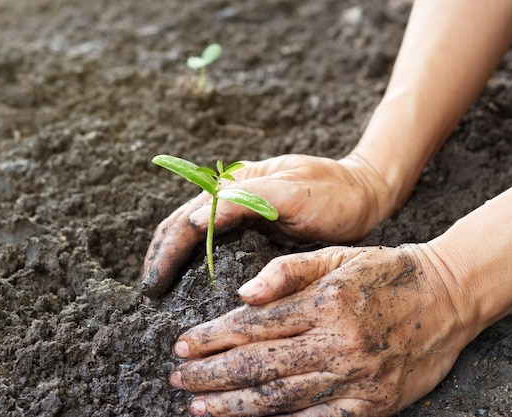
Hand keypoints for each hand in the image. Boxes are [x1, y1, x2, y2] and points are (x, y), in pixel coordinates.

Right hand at [141, 154, 391, 296]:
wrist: (363, 192)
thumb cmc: (333, 191)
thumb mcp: (293, 192)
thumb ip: (246, 200)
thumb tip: (193, 221)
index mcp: (235, 184)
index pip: (186, 220)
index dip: (166, 253)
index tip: (153, 286)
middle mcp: (229, 195)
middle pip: (180, 227)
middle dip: (160, 259)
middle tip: (148, 296)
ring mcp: (238, 210)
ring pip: (191, 235)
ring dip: (171, 261)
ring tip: (158, 291)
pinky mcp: (250, 225)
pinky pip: (212, 244)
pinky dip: (193, 262)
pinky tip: (188, 282)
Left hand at [169, 245, 475, 416]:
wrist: (445, 299)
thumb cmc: (383, 272)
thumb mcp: (336, 257)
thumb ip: (286, 271)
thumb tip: (242, 296)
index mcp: (324, 303)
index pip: (252, 326)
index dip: (211, 338)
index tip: (182, 345)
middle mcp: (336, 344)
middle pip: (258, 365)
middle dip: (211, 374)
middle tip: (179, 377)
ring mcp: (355, 379)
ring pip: (280, 398)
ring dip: (233, 405)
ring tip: (198, 406)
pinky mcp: (371, 406)